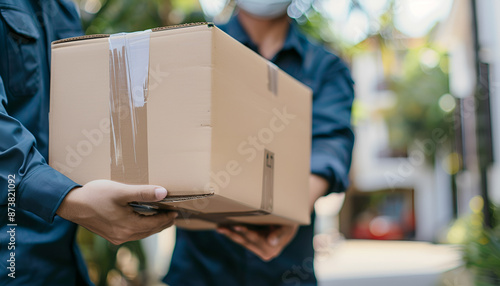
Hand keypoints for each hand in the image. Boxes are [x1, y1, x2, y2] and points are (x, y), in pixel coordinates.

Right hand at [56, 180, 176, 244]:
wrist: (71, 204)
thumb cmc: (95, 195)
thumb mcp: (121, 191)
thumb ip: (143, 193)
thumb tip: (164, 193)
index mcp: (129, 226)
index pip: (155, 224)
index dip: (167, 217)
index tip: (176, 211)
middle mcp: (124, 236)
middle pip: (150, 231)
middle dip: (163, 223)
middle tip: (173, 216)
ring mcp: (116, 237)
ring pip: (141, 233)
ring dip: (152, 227)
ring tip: (161, 219)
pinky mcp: (110, 235)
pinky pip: (132, 233)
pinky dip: (141, 228)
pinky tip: (142, 222)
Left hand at [217, 224, 298, 260]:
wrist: (291, 224)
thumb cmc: (290, 222)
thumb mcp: (288, 227)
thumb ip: (280, 234)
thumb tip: (271, 241)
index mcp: (272, 248)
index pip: (256, 239)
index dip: (245, 232)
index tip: (236, 225)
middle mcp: (264, 252)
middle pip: (245, 242)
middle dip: (232, 234)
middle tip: (220, 228)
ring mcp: (259, 250)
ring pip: (242, 241)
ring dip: (230, 234)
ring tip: (219, 228)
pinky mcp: (255, 246)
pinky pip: (242, 239)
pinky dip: (234, 233)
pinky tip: (225, 228)